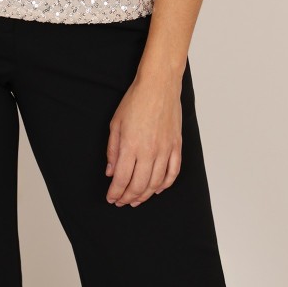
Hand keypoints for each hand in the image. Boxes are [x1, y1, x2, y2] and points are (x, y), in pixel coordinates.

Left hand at [105, 73, 182, 206]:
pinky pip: (173, 173)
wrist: (158, 85)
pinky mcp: (176, 146)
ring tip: (136, 200)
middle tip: (121, 201)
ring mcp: (165, 150)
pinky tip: (157, 189)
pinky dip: (165, 185)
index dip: (115, 192)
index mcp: (131, 145)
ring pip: (156, 183)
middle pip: (138, 185)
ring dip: (144, 195)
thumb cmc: (135, 100)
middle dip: (128, 198)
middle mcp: (149, 151)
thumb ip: (113, 150)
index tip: (111, 198)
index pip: (122, 179)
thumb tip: (111, 172)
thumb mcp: (116, 123)